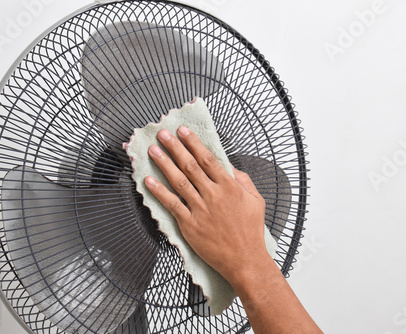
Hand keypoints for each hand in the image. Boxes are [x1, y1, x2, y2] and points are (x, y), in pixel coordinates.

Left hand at [144, 126, 270, 284]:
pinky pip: (171, 204)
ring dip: (164, 164)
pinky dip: (159, 192)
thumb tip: (230, 167)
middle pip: (190, 165)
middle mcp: (213, 195)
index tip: (183, 132)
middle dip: (175, 147)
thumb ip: (243, 181)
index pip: (208, 159)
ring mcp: (200, 209)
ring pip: (178, 181)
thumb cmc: (250, 232)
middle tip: (163, 134)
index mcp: (229, 187)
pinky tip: (149, 181)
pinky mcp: (190, 225)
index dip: (193, 143)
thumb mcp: (256, 201)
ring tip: (153, 151)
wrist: (245, 260)